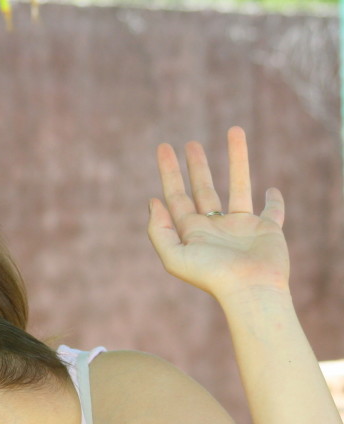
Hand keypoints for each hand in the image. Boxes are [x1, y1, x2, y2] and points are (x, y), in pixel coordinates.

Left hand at [148, 126, 288, 301]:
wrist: (250, 289)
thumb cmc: (212, 276)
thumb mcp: (174, 255)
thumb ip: (160, 229)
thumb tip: (153, 201)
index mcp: (192, 232)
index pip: (176, 196)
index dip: (168, 172)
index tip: (164, 148)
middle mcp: (215, 227)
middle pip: (203, 189)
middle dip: (196, 166)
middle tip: (190, 143)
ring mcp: (242, 227)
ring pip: (238, 186)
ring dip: (236, 159)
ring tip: (234, 131)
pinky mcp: (268, 229)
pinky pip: (272, 210)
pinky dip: (273, 199)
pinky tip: (270, 188)